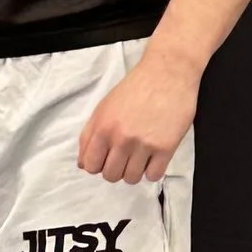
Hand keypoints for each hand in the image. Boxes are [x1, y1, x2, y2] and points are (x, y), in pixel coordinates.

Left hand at [78, 48, 200, 184]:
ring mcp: (144, 144)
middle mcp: (122, 138)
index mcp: (103, 127)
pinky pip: (153, 176)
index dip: (98, 165)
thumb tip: (84, 164)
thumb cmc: (135, 88)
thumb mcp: (104, 107)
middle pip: (111, 176)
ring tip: (140, 156)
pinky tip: (153, 158)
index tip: (107, 158)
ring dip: (134, 171)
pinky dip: (152, 171)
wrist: (168, 73)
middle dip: (116, 169)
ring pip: (132, 179)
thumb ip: (90, 135)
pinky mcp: (166, 147)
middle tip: (125, 156)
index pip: (91, 166)